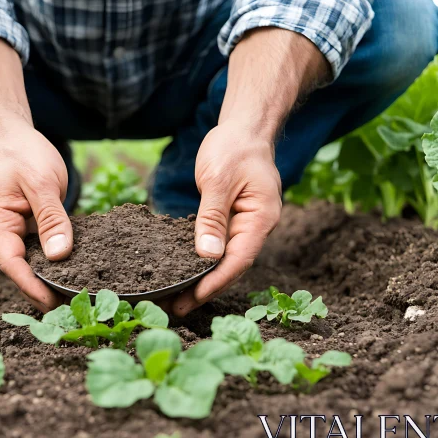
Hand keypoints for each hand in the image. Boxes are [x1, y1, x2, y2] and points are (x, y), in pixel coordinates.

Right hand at [0, 116, 71, 311]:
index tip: (51, 303)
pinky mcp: (26, 224)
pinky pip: (38, 247)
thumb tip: (59, 256)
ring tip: (73, 297)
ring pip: (30, 260)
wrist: (13, 134)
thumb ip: (51, 219)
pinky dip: (53, 260)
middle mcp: (0, 229)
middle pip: (20, 268)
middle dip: (41, 289)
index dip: (31, 286)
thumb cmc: (23, 153)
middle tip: (69, 309)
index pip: (11, 263)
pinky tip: (73, 272)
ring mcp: (12, 228)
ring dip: (48, 277)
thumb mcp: (41, 182)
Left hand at [166, 122, 281, 315]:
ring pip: (225, 259)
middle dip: (205, 288)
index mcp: (260, 218)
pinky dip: (203, 261)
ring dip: (202, 279)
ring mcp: (247, 225)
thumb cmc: (234, 148)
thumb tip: (207, 255)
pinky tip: (184, 271)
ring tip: (177, 299)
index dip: (215, 283)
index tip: (192, 300)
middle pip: (232, 266)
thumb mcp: (218, 180)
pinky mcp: (235, 221)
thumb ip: (212, 217)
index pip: (238, 260)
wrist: (245, 129)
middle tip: (176, 308)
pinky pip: (219, 246)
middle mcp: (257, 226)